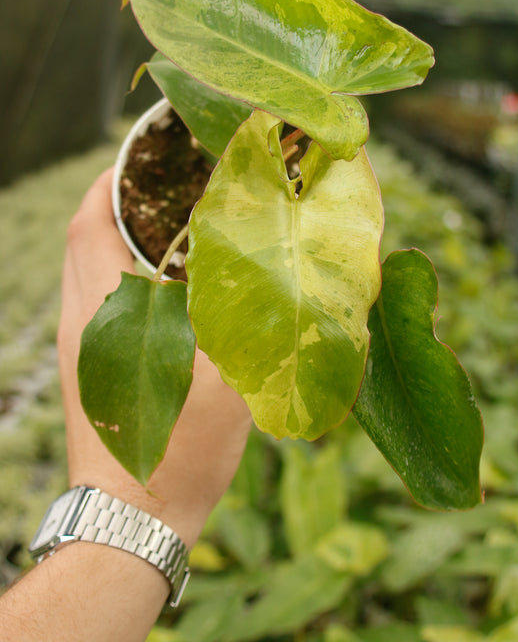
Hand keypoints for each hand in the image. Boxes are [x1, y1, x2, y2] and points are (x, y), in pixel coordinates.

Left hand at [58, 168, 251, 547]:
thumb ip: (246, 320)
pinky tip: (163, 287)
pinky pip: (95, 301)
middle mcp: (80, 322)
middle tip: (167, 186)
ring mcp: (77, 348)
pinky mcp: (85, 370)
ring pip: (86, 270)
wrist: (130, 526)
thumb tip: (275, 271)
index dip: (111, 182)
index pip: (91, 224)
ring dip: (117, 239)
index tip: (143, 156)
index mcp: (105, 313)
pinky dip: (118, 275)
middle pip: (84, 239)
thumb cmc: (178, 454)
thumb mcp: (224, 379)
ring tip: (168, 226)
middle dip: (117, 203)